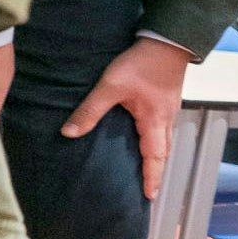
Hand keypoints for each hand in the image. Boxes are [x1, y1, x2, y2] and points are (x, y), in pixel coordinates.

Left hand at [63, 37, 191, 199]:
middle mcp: (165, 119)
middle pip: (163, 152)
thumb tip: (68, 133)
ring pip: (165, 140)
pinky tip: (147, 136)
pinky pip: (164, 127)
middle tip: (150, 189)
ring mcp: (169, 109)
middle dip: (156, 172)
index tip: (149, 197)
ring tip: (148, 167)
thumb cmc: (141, 64)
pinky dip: (157, 140)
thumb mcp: (110, 86)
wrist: (168, 41)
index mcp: (153, 121)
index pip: (154, 157)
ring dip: (158, 156)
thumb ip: (90, 110)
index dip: (151, 178)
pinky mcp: (167, 99)